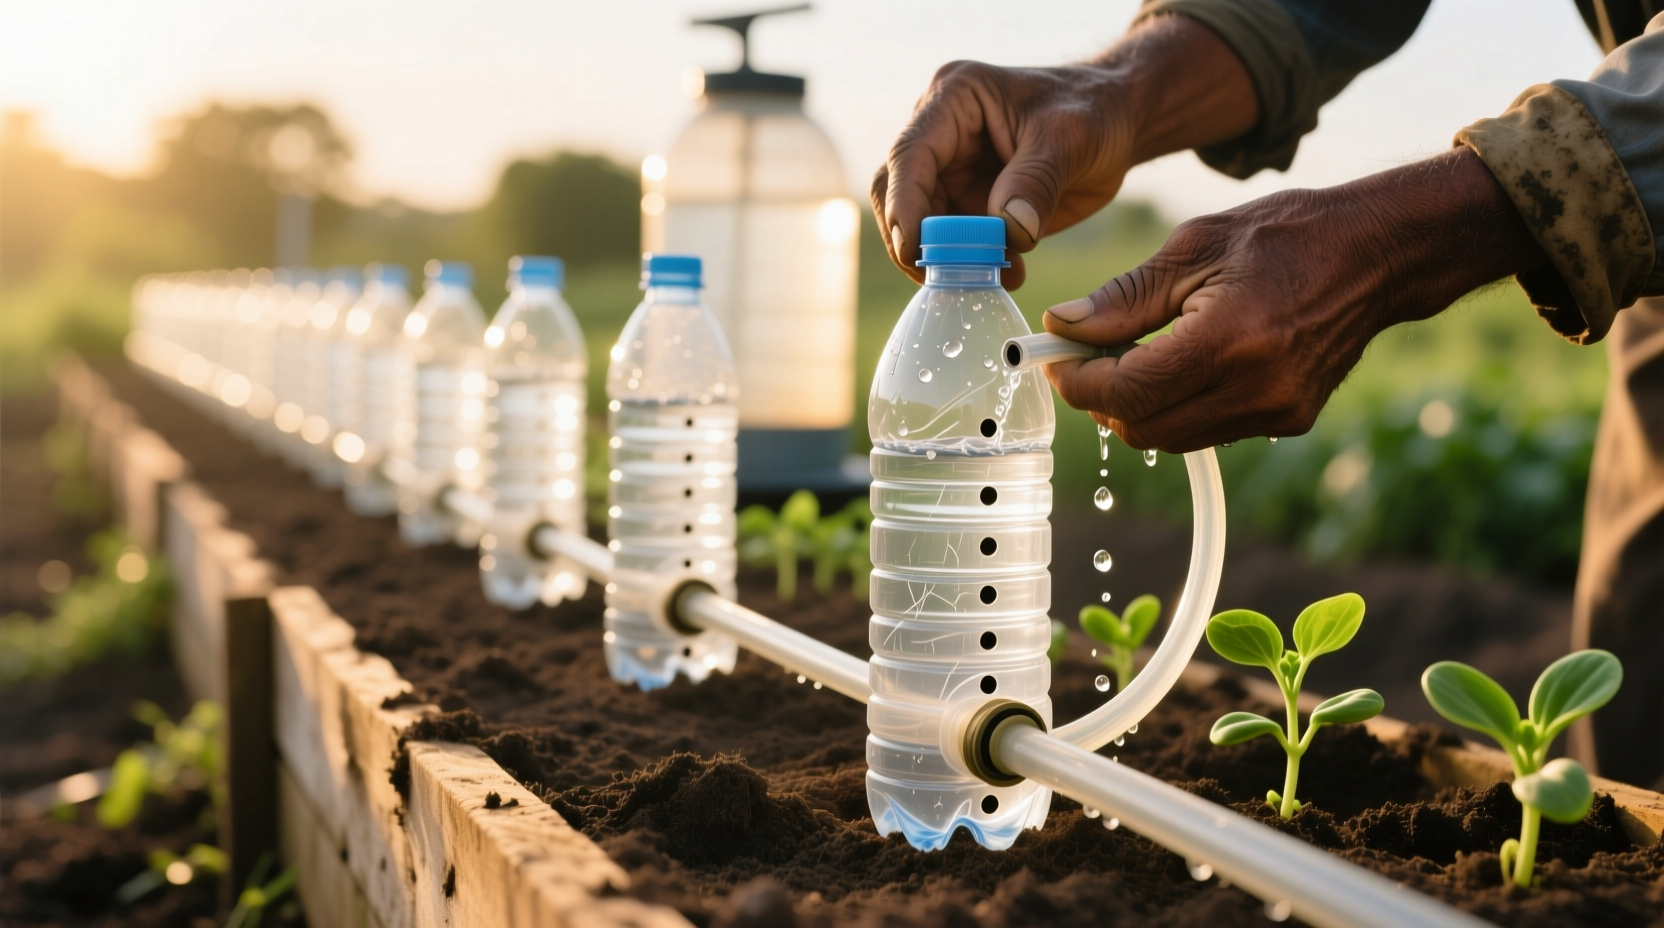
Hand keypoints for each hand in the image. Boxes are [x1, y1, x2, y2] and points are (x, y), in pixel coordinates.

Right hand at [871, 14, 1258, 288]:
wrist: (1119, 124)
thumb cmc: (1095, 112)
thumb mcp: (1070, 140)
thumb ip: (1036, 182)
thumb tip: (1010, 232)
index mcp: (954, 99)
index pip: (909, 156)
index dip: (904, 207)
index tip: (916, 252)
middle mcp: (940, 133)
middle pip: (897, 194)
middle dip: (915, 240)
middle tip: (943, 279)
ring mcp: (951, 170)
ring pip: (920, 224)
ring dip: (946, 259)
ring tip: (992, 277)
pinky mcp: (967, 202)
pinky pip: (953, 242)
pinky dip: (971, 265)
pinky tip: (1009, 273)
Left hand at [1041, 148, 1548, 450]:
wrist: (1378, 253)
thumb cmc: (1285, 235)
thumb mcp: (1195, 246)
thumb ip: (1125, 297)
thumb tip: (1064, 326)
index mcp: (1230, 339)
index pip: (1128, 391)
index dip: (1079, 382)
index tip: (1056, 360)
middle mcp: (1257, 387)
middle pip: (1143, 427)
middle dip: (1102, 399)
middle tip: (1086, 359)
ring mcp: (1277, 411)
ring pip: (1172, 438)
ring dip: (1136, 408)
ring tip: (1129, 358)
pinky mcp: (1290, 420)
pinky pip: (1207, 431)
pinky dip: (1176, 408)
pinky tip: (1176, 366)